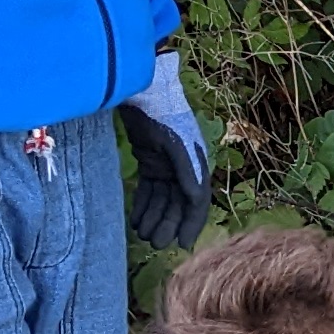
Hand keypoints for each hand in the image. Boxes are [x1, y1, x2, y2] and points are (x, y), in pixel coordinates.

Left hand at [118, 43, 211, 250]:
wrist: (143, 89)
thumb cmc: (162, 114)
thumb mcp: (175, 143)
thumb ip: (187, 171)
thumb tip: (196, 197)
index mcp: (196, 163)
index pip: (198, 200)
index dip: (192, 223)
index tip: (182, 244)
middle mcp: (184, 166)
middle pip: (178, 202)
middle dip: (168, 223)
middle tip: (155, 243)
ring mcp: (167, 164)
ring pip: (162, 198)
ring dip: (155, 216)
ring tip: (142, 234)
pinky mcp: (150, 160)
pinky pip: (149, 188)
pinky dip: (144, 204)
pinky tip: (136, 219)